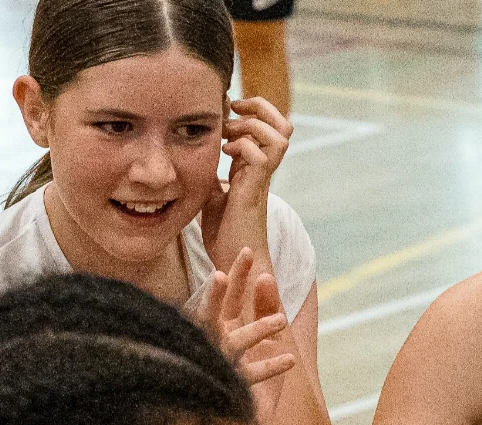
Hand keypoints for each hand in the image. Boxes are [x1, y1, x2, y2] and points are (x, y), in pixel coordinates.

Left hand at [203, 97, 291, 267]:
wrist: (232, 260)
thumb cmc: (225, 232)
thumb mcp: (212, 194)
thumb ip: (211, 174)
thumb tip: (197, 157)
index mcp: (253, 167)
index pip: (266, 127)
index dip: (251, 111)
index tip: (226, 109)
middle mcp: (262, 169)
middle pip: (284, 125)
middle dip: (260, 107)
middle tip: (233, 110)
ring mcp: (261, 179)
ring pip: (281, 136)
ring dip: (254, 126)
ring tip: (229, 136)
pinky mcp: (255, 192)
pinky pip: (263, 157)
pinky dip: (244, 147)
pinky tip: (225, 156)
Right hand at [208, 247, 298, 394]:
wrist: (241, 424)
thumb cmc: (246, 375)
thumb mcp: (263, 336)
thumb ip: (264, 306)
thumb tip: (266, 275)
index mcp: (218, 329)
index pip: (226, 297)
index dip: (237, 274)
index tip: (249, 250)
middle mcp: (214, 343)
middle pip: (217, 311)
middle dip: (226, 288)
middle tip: (233, 266)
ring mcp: (220, 365)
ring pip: (235, 342)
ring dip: (257, 329)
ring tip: (281, 321)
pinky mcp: (231, 388)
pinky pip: (251, 376)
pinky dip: (270, 367)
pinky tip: (290, 359)